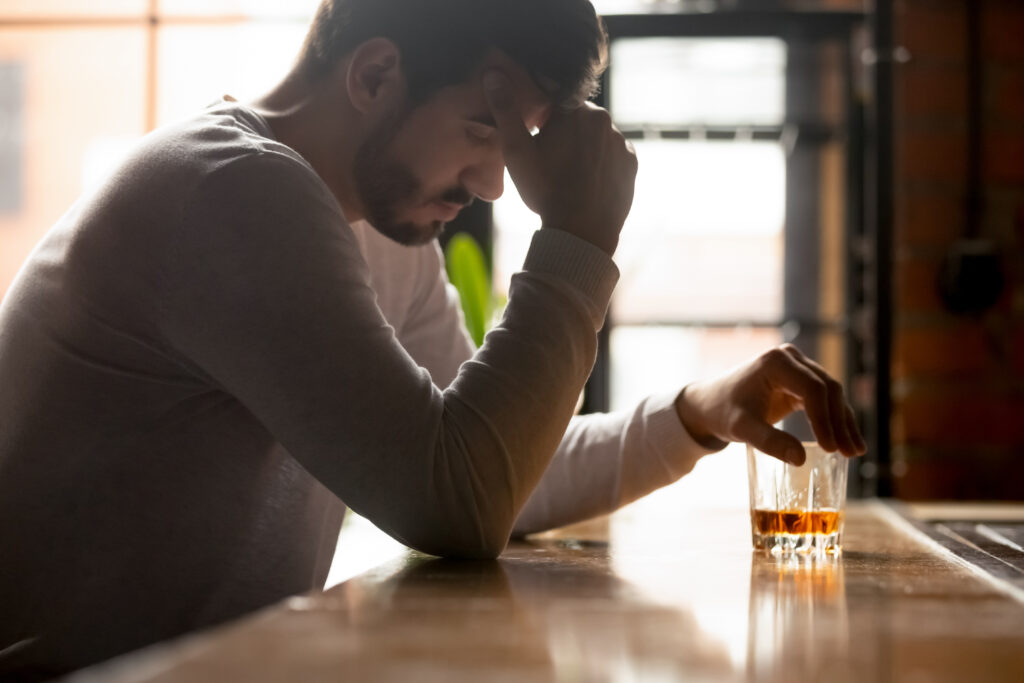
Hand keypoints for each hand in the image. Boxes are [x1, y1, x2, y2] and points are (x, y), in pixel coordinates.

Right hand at [483, 70, 636, 255]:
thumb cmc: (545, 191)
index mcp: (575, 109)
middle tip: (547, 159)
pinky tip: (584, 181)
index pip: (552, 97)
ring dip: (581, 146)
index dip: (538, 115)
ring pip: (594, 135)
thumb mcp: (517, 152)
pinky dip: (599, 162)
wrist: (581, 233)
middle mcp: (604, 119)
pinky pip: (611, 155)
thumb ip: (506, 110)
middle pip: (575, 116)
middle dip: (561, 129)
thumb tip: (493, 74)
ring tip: (566, 174)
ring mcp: (621, 142)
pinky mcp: (631, 164)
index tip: (533, 134)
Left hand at [674, 344, 866, 464]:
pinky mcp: (799, 381)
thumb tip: (801, 460)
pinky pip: (824, 399)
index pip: (813, 389)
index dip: (825, 420)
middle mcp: (790, 359)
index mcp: (776, 363)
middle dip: (840, 422)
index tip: (830, 449)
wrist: (710, 404)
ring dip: (844, 422)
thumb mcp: (741, 428)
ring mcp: (797, 367)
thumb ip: (769, 442)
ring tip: (854, 452)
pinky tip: (845, 441)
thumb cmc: (723, 413)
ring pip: (831, 394)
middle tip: (850, 453)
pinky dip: (835, 420)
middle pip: (828, 389)